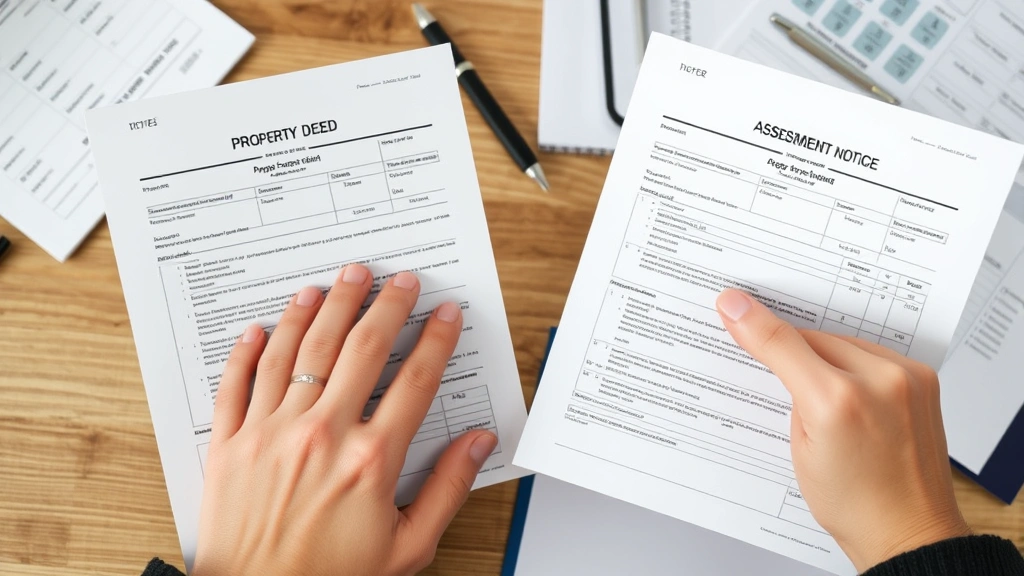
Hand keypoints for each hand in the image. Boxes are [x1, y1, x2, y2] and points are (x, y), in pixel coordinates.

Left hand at [193, 265, 497, 575]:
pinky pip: (237, 382)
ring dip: (321, 308)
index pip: (415, 379)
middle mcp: (321, 435)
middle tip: (397, 278)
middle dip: (385, 304)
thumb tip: (478, 442)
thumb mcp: (408, 546)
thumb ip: (447, 489)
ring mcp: (271, 434)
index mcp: (370, 460)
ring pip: (298, 350)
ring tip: (337, 281)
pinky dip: (248, 349)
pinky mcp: (230, 444)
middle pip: (360, 348)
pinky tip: (262, 325)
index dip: (436, 339)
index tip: (445, 314)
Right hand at [715, 289, 969, 571]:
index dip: (753, 324)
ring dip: (824, 355)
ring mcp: (908, 377)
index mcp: (837, 402)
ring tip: (820, 395)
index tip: (732, 304)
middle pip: (814, 338)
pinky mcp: (923, 378)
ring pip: (843, 342)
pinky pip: (872, 352)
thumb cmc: (855, 503)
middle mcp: (880, 380)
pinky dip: (852, 363)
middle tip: (779, 373)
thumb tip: (758, 342)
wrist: (909, 531)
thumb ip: (784, 388)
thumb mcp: (800, 448)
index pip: (785, 345)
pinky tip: (846, 390)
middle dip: (792, 351)